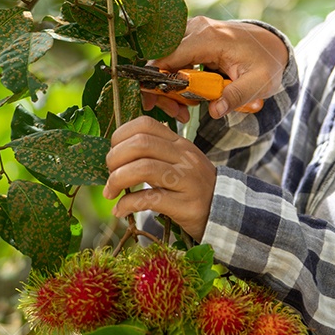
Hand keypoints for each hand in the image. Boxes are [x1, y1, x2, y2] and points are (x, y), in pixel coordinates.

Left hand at [103, 116, 216, 241]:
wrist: (225, 210)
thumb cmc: (193, 185)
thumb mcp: (179, 161)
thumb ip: (154, 153)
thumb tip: (117, 153)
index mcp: (178, 143)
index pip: (145, 124)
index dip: (120, 135)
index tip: (113, 152)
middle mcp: (183, 157)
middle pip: (141, 144)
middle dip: (115, 158)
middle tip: (109, 174)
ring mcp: (186, 180)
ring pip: (144, 168)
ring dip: (118, 180)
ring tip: (111, 191)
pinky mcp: (186, 205)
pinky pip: (150, 199)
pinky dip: (128, 204)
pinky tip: (120, 210)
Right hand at [141, 16, 288, 122]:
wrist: (273, 46)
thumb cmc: (267, 63)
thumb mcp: (259, 82)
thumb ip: (237, 95)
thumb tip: (215, 111)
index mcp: (208, 37)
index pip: (168, 57)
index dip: (156, 81)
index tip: (153, 104)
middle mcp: (196, 29)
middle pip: (162, 59)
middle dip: (162, 89)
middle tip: (177, 114)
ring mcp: (193, 31)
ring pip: (165, 61)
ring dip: (168, 87)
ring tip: (184, 111)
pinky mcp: (193, 39)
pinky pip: (173, 60)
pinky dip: (175, 80)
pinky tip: (188, 99)